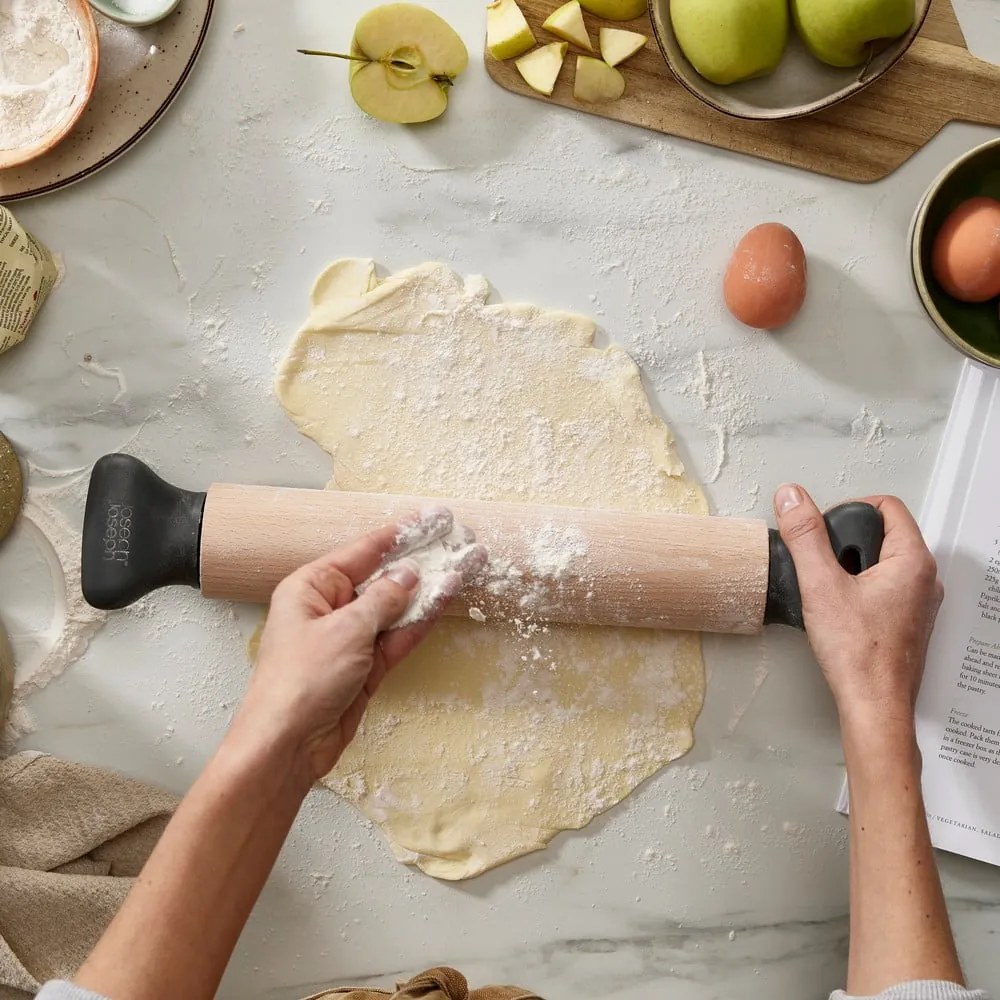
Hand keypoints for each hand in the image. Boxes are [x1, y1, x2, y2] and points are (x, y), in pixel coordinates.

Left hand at [235, 509, 486, 780]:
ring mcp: (350, 638)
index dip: (399, 535)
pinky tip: (446, 599)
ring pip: (396, 607)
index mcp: (311, 587)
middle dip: (420, 560)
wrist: (287, 745)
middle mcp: (330, 607)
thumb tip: (408, 575)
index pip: (362, 551)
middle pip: (382, 577)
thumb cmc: (301, 681)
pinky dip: (421, 620)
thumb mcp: (345, 630)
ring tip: (464, 566)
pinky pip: (398, 635)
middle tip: (456, 541)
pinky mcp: (365, 666)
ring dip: (428, 590)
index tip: (431, 519)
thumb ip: (382, 600)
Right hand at [773, 485, 942, 738]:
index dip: (850, 508)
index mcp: (912, 561)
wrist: (873, 705)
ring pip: (882, 563)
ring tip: (828, 590)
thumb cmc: (858, 654)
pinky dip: (858, 591)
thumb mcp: (820, 585)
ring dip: (851, 568)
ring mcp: (918, 603)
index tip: (825, 528)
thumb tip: (792, 498)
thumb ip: (805, 536)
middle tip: (823, 563)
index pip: (887, 506)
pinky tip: (838, 612)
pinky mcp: (907, 622)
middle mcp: (924, 580)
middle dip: (847, 541)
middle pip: (884, 533)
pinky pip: (883, 590)